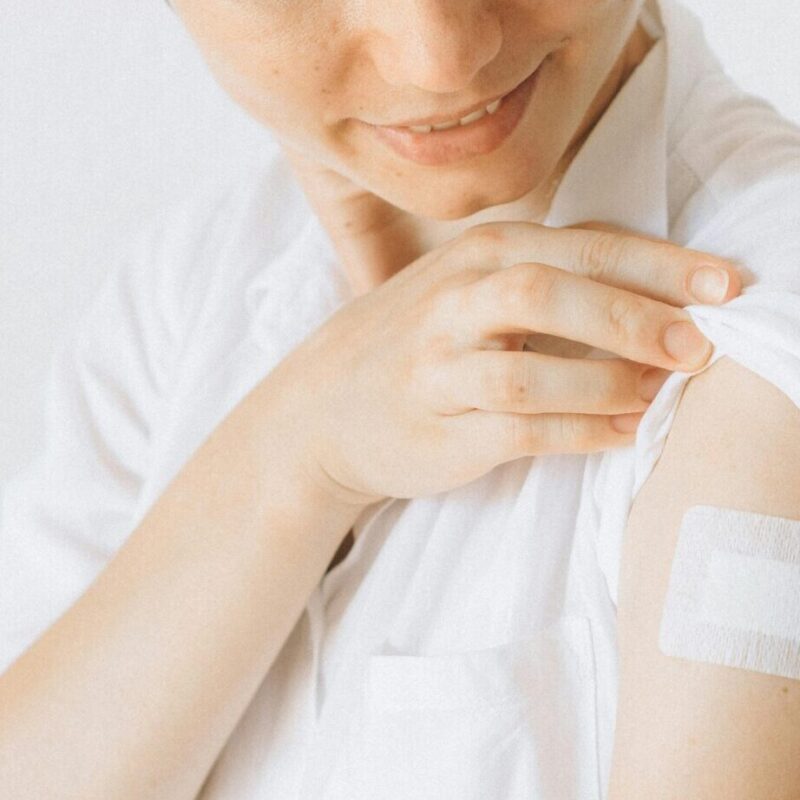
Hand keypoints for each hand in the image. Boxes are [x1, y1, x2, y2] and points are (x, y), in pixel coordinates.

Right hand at [265, 217, 741, 507]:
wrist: (323, 410)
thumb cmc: (411, 344)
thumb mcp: (466, 289)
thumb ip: (544, 281)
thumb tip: (654, 299)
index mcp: (473, 257)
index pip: (579, 247)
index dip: (658, 264)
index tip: (727, 285)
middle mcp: (452, 304)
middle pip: (552, 296)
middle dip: (634, 319)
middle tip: (699, 347)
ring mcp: (438, 370)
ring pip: (531, 372)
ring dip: (607, 384)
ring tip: (658, 396)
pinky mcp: (438, 432)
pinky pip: (519, 432)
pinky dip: (580, 434)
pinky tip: (622, 435)